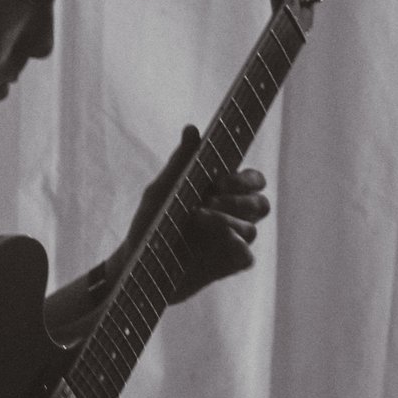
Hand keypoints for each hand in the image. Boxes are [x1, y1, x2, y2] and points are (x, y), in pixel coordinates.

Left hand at [115, 125, 270, 304]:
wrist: (136, 268)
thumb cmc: (150, 225)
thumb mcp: (160, 192)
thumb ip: (180, 162)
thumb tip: (192, 129)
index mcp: (222, 195)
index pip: (254, 180)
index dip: (245, 179)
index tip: (219, 181)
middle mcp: (233, 217)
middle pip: (261, 204)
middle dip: (239, 200)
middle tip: (211, 199)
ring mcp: (232, 242)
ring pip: (251, 229)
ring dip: (227, 221)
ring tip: (197, 218)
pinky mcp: (228, 266)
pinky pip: (247, 256)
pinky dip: (237, 248)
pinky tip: (220, 241)